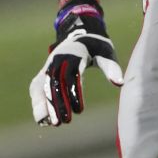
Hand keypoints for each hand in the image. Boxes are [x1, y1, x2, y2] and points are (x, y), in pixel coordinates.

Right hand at [28, 0, 124, 125]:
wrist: (80, 34)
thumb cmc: (96, 46)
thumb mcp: (106, 52)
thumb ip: (111, 67)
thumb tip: (120, 83)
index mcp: (74, 54)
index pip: (72, 76)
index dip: (74, 93)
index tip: (79, 110)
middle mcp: (58, 60)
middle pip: (55, 83)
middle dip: (57, 103)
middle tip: (63, 122)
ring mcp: (49, 66)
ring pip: (42, 86)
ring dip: (44, 104)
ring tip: (48, 123)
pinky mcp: (43, 73)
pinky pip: (37, 87)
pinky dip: (37, 102)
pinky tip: (42, 119)